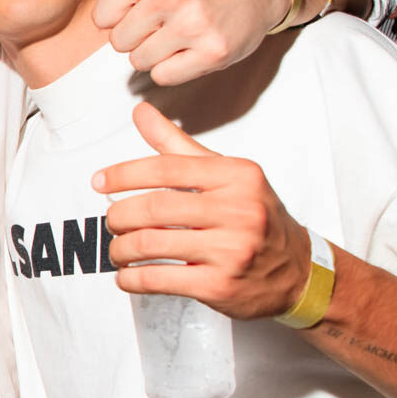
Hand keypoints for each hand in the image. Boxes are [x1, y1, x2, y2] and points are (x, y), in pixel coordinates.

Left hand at [74, 0, 286, 84]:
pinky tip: (191, 47)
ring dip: (155, 53)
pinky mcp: (213, 51)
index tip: (145, 3)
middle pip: (119, 42)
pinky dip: (174, 68)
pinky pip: (164, 77)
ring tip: (179, 31)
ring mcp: (195, 23)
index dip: (121, 15)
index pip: (102, 18)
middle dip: (137, 35)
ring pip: (140, 61)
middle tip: (165, 19)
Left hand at [96, 102, 312, 319]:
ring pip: (150, 244)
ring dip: (120, 248)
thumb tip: (140, 112)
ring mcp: (230, 250)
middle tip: (111, 221)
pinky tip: (127, 275)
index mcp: (237, 176)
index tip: (99, 182)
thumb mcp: (226, 175)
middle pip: (154, 208)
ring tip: (117, 249)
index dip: (124, 174)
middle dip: (119, 216)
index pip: (166, 168)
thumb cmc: (255, 217)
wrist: (298, 272)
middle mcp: (238, 210)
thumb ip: (178, 145)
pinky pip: (158, 279)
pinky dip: (131, 278)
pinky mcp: (220, 285)